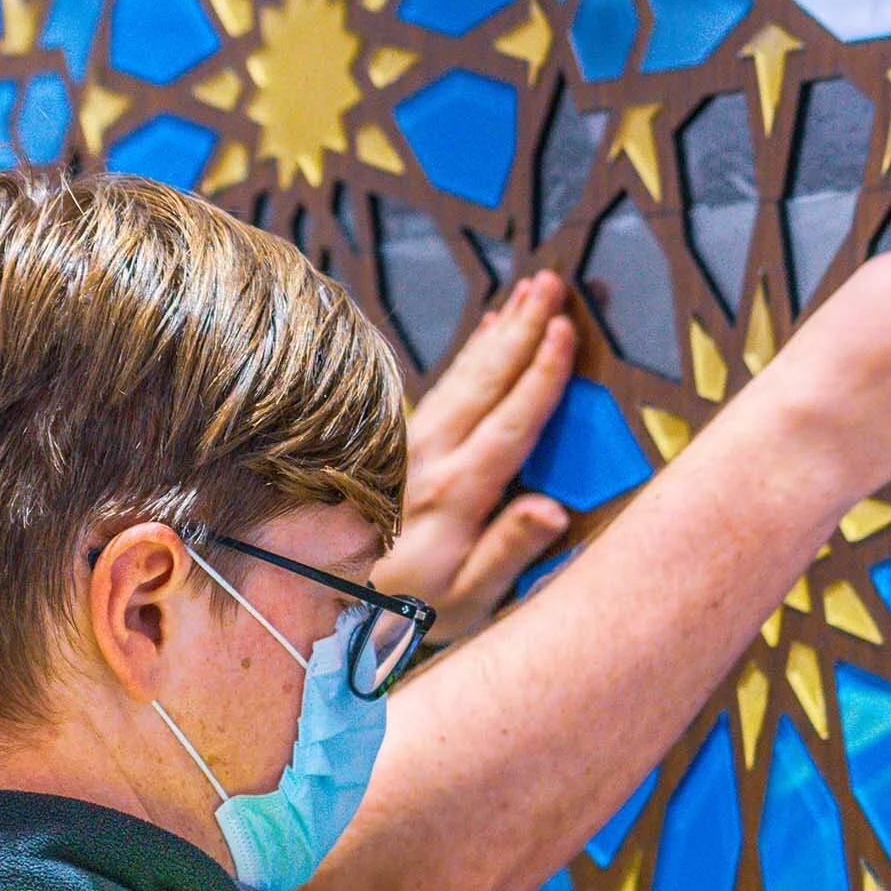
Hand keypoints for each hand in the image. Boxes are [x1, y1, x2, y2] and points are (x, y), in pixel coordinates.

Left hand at [374, 276, 575, 644]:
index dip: (540, 375)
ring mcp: (410, 445)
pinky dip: (468, 353)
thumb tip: (555, 509)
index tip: (563, 330)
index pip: (509, 424)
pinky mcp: (397, 442)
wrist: (327, 600)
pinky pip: (442, 386)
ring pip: (463, 375)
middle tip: (551, 283)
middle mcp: (431, 459)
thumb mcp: (467, 598)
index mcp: (457, 495)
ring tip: (527, 290)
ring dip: (497, 330)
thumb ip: (510, 550)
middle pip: (485, 382)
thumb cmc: (409, 607)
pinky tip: (486, 331)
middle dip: (521, 329)